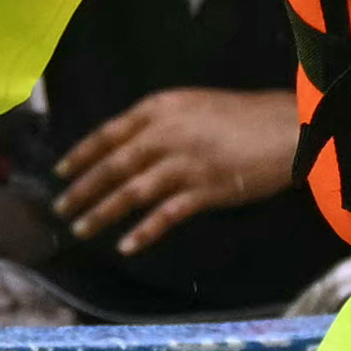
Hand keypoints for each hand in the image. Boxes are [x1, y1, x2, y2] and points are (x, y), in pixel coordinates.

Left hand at [50, 85, 299, 252]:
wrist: (289, 127)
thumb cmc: (243, 117)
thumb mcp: (193, 106)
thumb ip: (159, 122)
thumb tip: (126, 145)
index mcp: (160, 109)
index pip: (108, 133)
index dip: (81, 154)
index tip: (60, 172)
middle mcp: (167, 133)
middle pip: (113, 165)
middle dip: (82, 189)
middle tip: (60, 209)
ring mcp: (186, 162)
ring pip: (132, 192)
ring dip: (102, 213)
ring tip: (82, 230)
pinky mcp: (206, 190)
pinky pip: (166, 214)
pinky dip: (144, 231)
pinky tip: (127, 245)